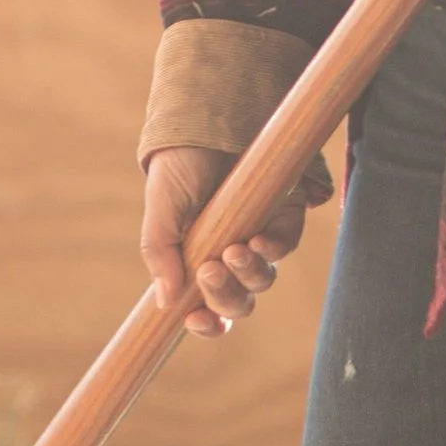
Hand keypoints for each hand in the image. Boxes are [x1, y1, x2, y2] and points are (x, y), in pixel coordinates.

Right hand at [142, 146, 311, 336]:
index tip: (195, 320)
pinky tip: (257, 240)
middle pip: (237, 302)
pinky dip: (272, 251)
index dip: (205, 324)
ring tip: (233, 250)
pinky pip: (284, 247)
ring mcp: (258, 237)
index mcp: (196, 261)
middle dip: (224, 297)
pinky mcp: (285, 217)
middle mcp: (229, 256)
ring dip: (247, 274)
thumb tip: (166, 303)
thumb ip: (160, 252)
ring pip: (261, 280)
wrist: (209, 120)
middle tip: (210, 270)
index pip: (205, 308)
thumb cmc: (180, 166)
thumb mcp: (161, 208)